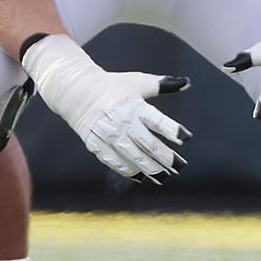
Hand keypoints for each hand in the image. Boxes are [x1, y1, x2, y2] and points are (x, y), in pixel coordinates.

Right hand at [23, 34, 189, 181]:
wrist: (75, 91)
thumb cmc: (112, 86)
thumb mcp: (137, 82)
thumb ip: (162, 85)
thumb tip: (185, 82)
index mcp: (133, 105)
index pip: (156, 120)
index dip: (171, 129)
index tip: (185, 137)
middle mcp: (121, 121)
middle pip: (147, 144)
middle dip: (166, 157)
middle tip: (180, 166)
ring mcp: (107, 135)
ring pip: (132, 157)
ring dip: (150, 169)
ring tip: (164, 177)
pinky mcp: (96, 144)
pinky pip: (114, 161)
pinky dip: (128, 171)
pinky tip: (140, 176)